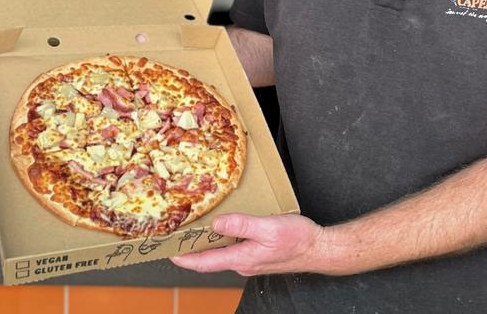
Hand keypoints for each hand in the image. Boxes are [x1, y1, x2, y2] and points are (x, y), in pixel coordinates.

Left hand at [170, 213, 332, 276]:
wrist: (319, 249)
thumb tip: (216, 224)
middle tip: (175, 236)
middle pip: (209, 258)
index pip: (204, 262)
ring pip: (222, 252)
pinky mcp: (258, 254)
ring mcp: (251, 259)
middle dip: (191, 250)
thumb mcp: (268, 228)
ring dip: (206, 243)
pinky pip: (234, 248)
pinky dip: (223, 239)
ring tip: (193, 229)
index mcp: (242, 258)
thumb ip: (241, 225)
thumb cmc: (298, 240)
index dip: (184, 258)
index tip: (167, 252)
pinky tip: (223, 227)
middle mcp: (243, 262)